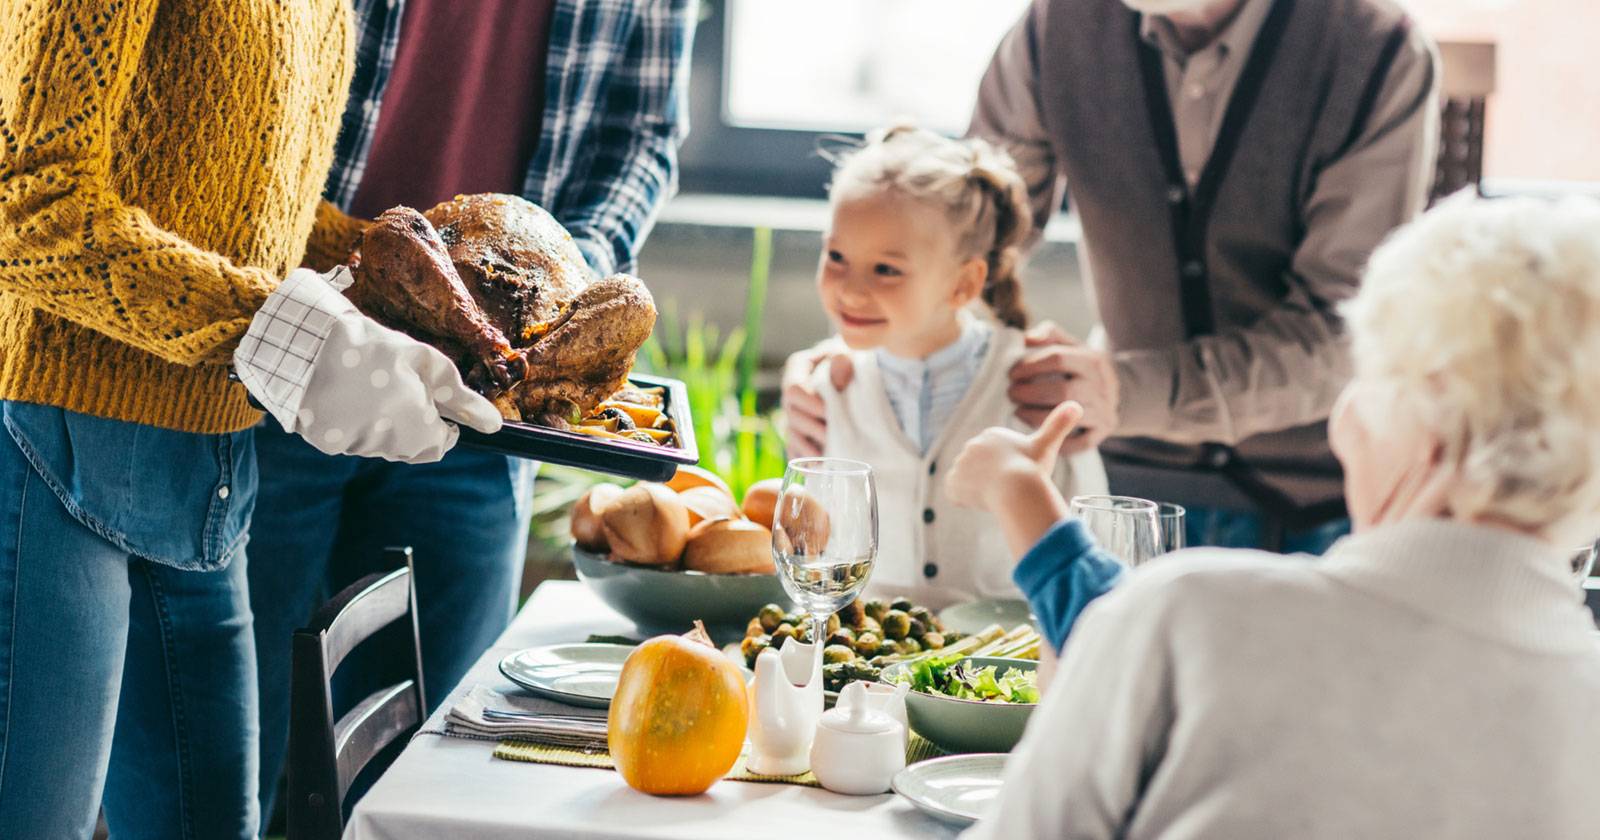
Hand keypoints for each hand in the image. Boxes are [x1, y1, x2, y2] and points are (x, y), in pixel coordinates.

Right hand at [235, 268, 502, 463]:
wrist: (309, 344)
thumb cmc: (376, 350)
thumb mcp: (429, 367)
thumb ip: (462, 400)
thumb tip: (494, 426)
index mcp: (416, 432)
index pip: (442, 445)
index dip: (442, 423)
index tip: (432, 398)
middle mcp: (386, 448)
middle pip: (412, 447)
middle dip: (413, 422)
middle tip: (398, 386)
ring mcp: (353, 447)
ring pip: (381, 444)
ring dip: (383, 423)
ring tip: (369, 384)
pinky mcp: (325, 442)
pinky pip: (351, 440)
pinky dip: (355, 423)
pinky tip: (348, 394)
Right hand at [780, 344, 853, 457]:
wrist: (857, 369)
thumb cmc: (853, 357)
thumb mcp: (849, 351)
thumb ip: (843, 358)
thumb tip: (840, 366)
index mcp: (797, 367)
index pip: (793, 389)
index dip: (810, 404)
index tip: (829, 412)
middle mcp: (791, 392)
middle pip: (792, 415)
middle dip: (812, 428)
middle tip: (832, 436)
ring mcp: (794, 414)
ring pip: (793, 435)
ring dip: (809, 446)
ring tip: (828, 454)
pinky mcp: (800, 433)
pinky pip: (795, 450)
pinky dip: (806, 459)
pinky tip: (818, 464)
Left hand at [945, 401, 1083, 512]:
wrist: (1016, 489)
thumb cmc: (1033, 468)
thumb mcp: (1047, 444)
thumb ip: (1059, 424)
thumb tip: (1077, 404)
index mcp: (992, 436)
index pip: (996, 458)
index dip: (1007, 471)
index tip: (1017, 476)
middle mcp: (972, 445)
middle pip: (982, 470)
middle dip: (993, 480)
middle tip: (1008, 488)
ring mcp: (961, 463)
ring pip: (969, 482)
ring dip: (980, 490)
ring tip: (997, 495)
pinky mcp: (953, 482)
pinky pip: (955, 493)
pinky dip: (965, 499)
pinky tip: (982, 500)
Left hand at [1007, 321, 1119, 454]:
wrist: (1117, 392)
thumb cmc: (1082, 367)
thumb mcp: (1072, 345)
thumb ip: (1050, 334)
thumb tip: (1028, 338)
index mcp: (1093, 360)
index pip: (1057, 359)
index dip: (1030, 366)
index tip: (1012, 373)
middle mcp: (1102, 386)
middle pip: (1061, 391)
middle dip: (1030, 393)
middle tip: (1011, 394)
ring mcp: (1104, 411)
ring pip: (1067, 416)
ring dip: (1035, 416)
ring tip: (1018, 411)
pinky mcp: (1101, 433)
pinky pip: (1077, 442)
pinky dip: (1054, 438)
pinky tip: (1036, 432)